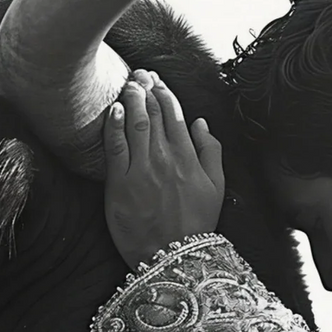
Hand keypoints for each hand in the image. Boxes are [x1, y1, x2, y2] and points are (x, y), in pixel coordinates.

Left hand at [103, 69, 224, 267]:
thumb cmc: (196, 225)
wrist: (173, 258)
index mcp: (189, 158)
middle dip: (146, 88)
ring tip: (128, 83)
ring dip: (131, 98)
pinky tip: (113, 108)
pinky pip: (116, 146)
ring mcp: (142, 170)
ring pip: (135, 123)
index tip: (156, 80)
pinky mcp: (120, 184)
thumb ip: (212, 152)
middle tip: (139, 73)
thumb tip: (201, 122)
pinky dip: (114, 124)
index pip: (175, 114)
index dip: (164, 93)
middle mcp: (166, 159)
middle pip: (153, 113)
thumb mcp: (217, 189)